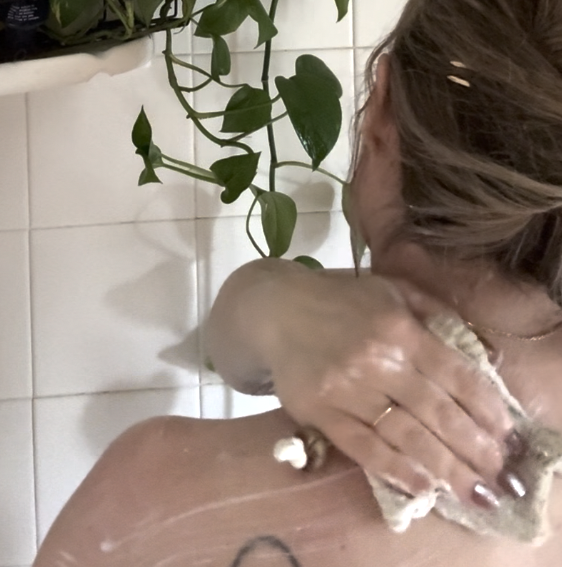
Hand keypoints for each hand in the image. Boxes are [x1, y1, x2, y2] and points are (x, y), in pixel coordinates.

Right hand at [208, 262, 513, 502]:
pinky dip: (395, 469)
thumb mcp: (390, 290)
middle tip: (494, 470)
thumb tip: (480, 348)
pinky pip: (363, 447)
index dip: (484, 406)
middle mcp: (376, 358)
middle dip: (471, 445)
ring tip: (468, 487)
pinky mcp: (320, 411)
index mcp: (398, 327)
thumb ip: (434, 312)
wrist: (274, 309)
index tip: (504, 431)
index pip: (454, 373)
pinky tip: (421, 484)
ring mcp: (347, 388)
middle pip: (435, 410)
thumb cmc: (339, 300)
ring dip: (443, 466)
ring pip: (404, 434)